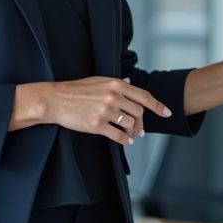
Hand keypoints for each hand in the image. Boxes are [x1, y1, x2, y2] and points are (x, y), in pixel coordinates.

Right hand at [14, 77, 170, 145]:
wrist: (55, 100)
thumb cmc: (75, 90)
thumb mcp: (97, 81)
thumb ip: (115, 83)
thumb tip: (129, 82)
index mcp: (114, 84)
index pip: (143, 96)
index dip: (158, 106)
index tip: (167, 113)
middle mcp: (112, 97)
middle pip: (139, 112)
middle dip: (142, 122)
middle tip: (141, 128)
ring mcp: (105, 111)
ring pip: (130, 124)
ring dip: (134, 131)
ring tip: (132, 134)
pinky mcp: (97, 125)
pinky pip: (118, 135)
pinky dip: (125, 140)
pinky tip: (126, 140)